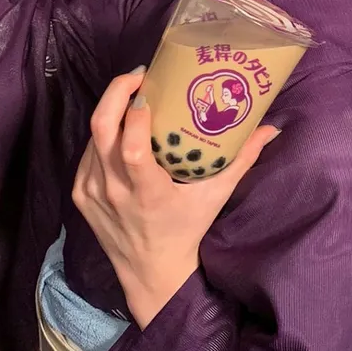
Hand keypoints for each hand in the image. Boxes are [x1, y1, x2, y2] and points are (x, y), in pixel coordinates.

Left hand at [72, 69, 278, 328]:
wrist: (150, 273)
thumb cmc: (187, 229)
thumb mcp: (216, 196)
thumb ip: (242, 160)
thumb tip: (271, 128)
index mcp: (147, 193)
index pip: (132, 147)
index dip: (135, 113)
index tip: (150, 88)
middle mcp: (114, 191)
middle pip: (101, 129)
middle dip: (116, 93)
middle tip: (137, 76)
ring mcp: (92, 192)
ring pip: (93, 137)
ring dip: (111, 111)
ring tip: (134, 97)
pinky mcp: (80, 194)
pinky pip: (87, 153)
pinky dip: (103, 135)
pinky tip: (121, 128)